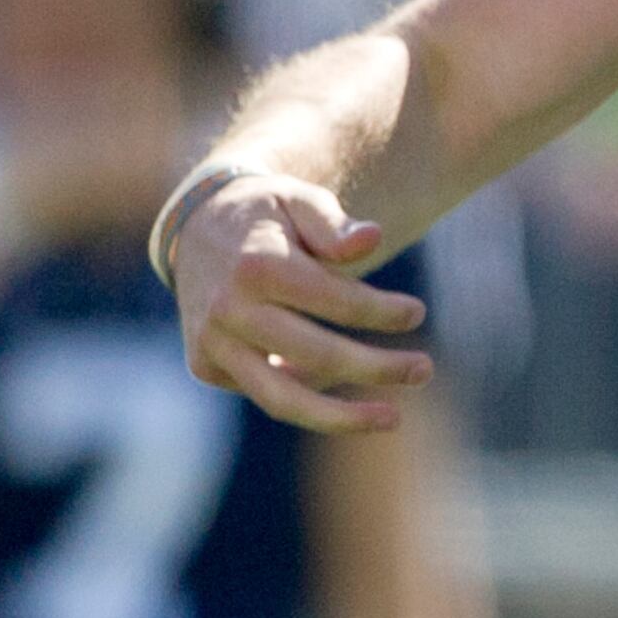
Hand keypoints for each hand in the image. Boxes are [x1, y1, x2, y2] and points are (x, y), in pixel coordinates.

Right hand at [169, 170, 433, 430]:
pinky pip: (266, 394)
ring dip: (343, 417)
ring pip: (283, 399)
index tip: (417, 313)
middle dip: (377, 368)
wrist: (194, 227)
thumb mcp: (298, 199)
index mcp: (256, 264)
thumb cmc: (266, 213)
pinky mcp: (204, 365)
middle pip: (316, 355)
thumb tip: (373, 239)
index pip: (332, 300)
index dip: (380, 311)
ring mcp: (211, 343)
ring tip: (392, 418)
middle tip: (423, 371)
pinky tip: (342, 389)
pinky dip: (307, 397)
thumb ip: (334, 224)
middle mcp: (228, 309)